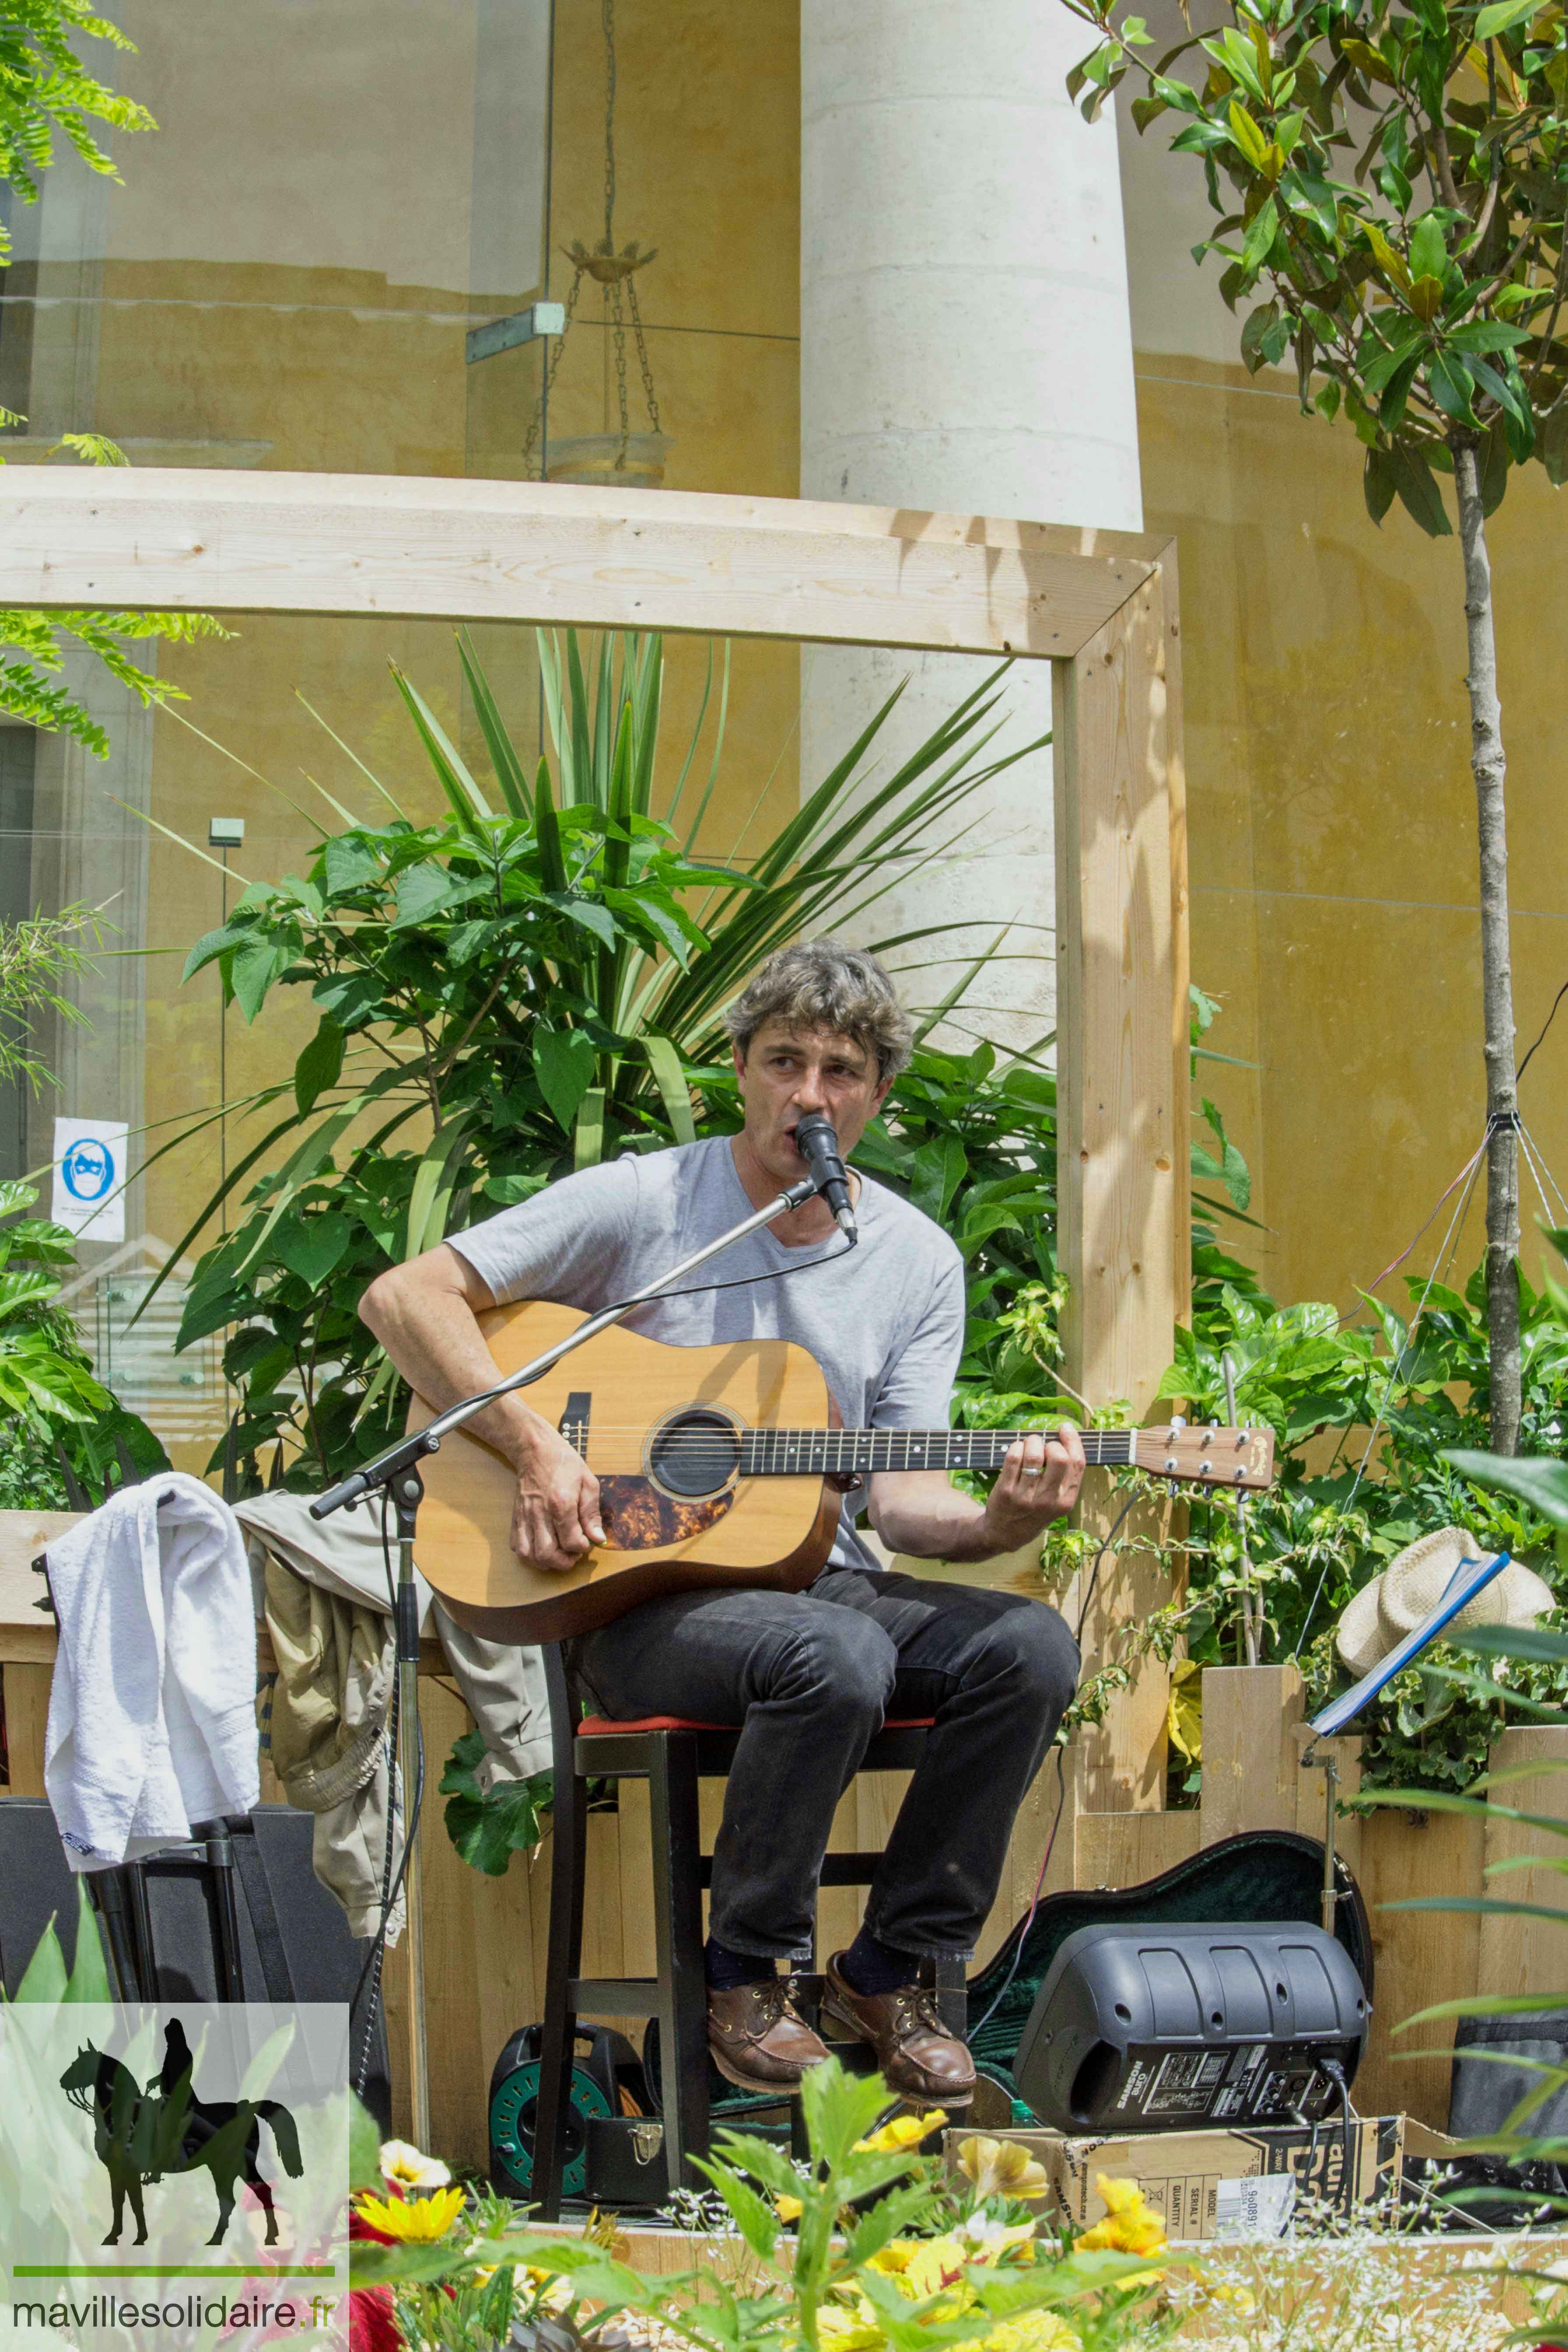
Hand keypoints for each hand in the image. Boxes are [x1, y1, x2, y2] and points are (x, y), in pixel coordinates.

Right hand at [510, 1423, 604, 1571]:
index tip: (587, 1541)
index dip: (583, 1547)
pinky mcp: (515, 1518)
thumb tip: (598, 1538)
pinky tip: (542, 1548)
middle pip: (547, 1553)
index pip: (572, 1541)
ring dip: (546, 1562)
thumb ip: (592, 1513)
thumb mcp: (588, 1483)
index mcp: (561, 1503)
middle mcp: (540, 1513)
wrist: (536, 1451)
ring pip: (529, 1555)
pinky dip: (529, 1554)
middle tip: (573, 1554)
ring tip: (559, 1554)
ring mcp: (524, 1516)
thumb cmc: (564, 1464)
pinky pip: (517, 1546)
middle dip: (564, 1561)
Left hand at [981, 1425, 1085, 1549]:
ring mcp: (1026, 1496)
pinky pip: (1013, 1458)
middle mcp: (1049, 1500)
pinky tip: (1017, 1450)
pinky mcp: (1006, 1491)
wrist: (1006, 1533)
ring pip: (1034, 1455)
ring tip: (1029, 1444)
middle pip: (1059, 1458)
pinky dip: (1016, 1447)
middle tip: (1045, 1445)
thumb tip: (1065, 1438)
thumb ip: (1064, 1477)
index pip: (1077, 1464)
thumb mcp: (1057, 1501)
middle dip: (1052, 1443)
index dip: (1073, 1440)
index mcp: (1066, 1501)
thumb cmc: (1034, 1509)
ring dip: (1032, 1441)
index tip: (1065, 1428)